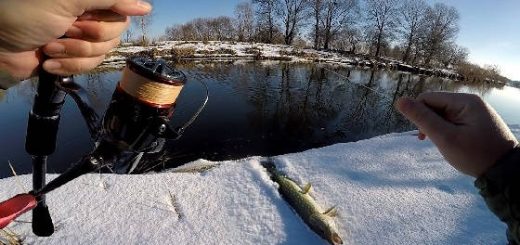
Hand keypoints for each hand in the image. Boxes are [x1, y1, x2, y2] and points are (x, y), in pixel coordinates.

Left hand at [0, 0, 151, 78]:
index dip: (108, 19)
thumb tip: (145, 7)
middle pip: (116, 32)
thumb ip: (111, 0)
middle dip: (89, 37)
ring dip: (75, 53)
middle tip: (66, 29)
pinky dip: (69, 65)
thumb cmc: (24, 14)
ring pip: (104, 52)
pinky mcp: (74, 57)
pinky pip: (91, 66)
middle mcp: (88, 13)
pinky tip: (49, 60)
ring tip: (51, 46)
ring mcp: (81, 36)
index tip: (87, 17)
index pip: (121, 10)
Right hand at [396, 92, 517, 176]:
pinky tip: (451, 143)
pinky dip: (447, 131)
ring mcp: (475, 110)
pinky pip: (453, 120)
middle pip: (435, 105)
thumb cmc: (475, 155)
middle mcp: (470, 101)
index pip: (427, 98)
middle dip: (430, 123)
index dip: (419, 115)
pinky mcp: (476, 120)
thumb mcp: (445, 138)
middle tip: (436, 142)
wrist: (506, 171)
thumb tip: (400, 101)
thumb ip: (422, 118)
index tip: (423, 137)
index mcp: (464, 101)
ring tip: (446, 144)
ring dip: (438, 128)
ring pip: (443, 113)